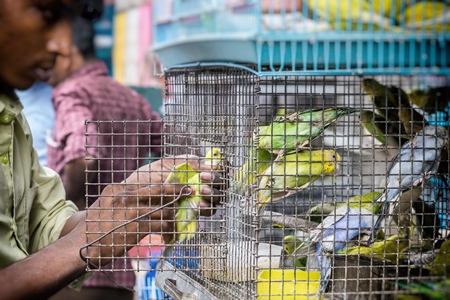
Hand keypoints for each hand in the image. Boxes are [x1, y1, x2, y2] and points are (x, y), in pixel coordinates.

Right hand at [82, 155, 225, 263]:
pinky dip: (169, 230)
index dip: (165, 184)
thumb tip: (140, 196)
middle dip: (177, 190)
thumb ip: (122, 198)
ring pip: (163, 210)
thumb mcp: (104, 203)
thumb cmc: (92, 228)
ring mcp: (132, 212)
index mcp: (118, 188)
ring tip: (176, 219)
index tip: (176, 184)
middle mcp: (126, 196)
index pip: (147, 183)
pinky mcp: (137, 228)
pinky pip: (161, 227)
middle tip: (188, 190)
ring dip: (172, 216)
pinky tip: (171, 232)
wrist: (80, 246)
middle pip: (159, 190)